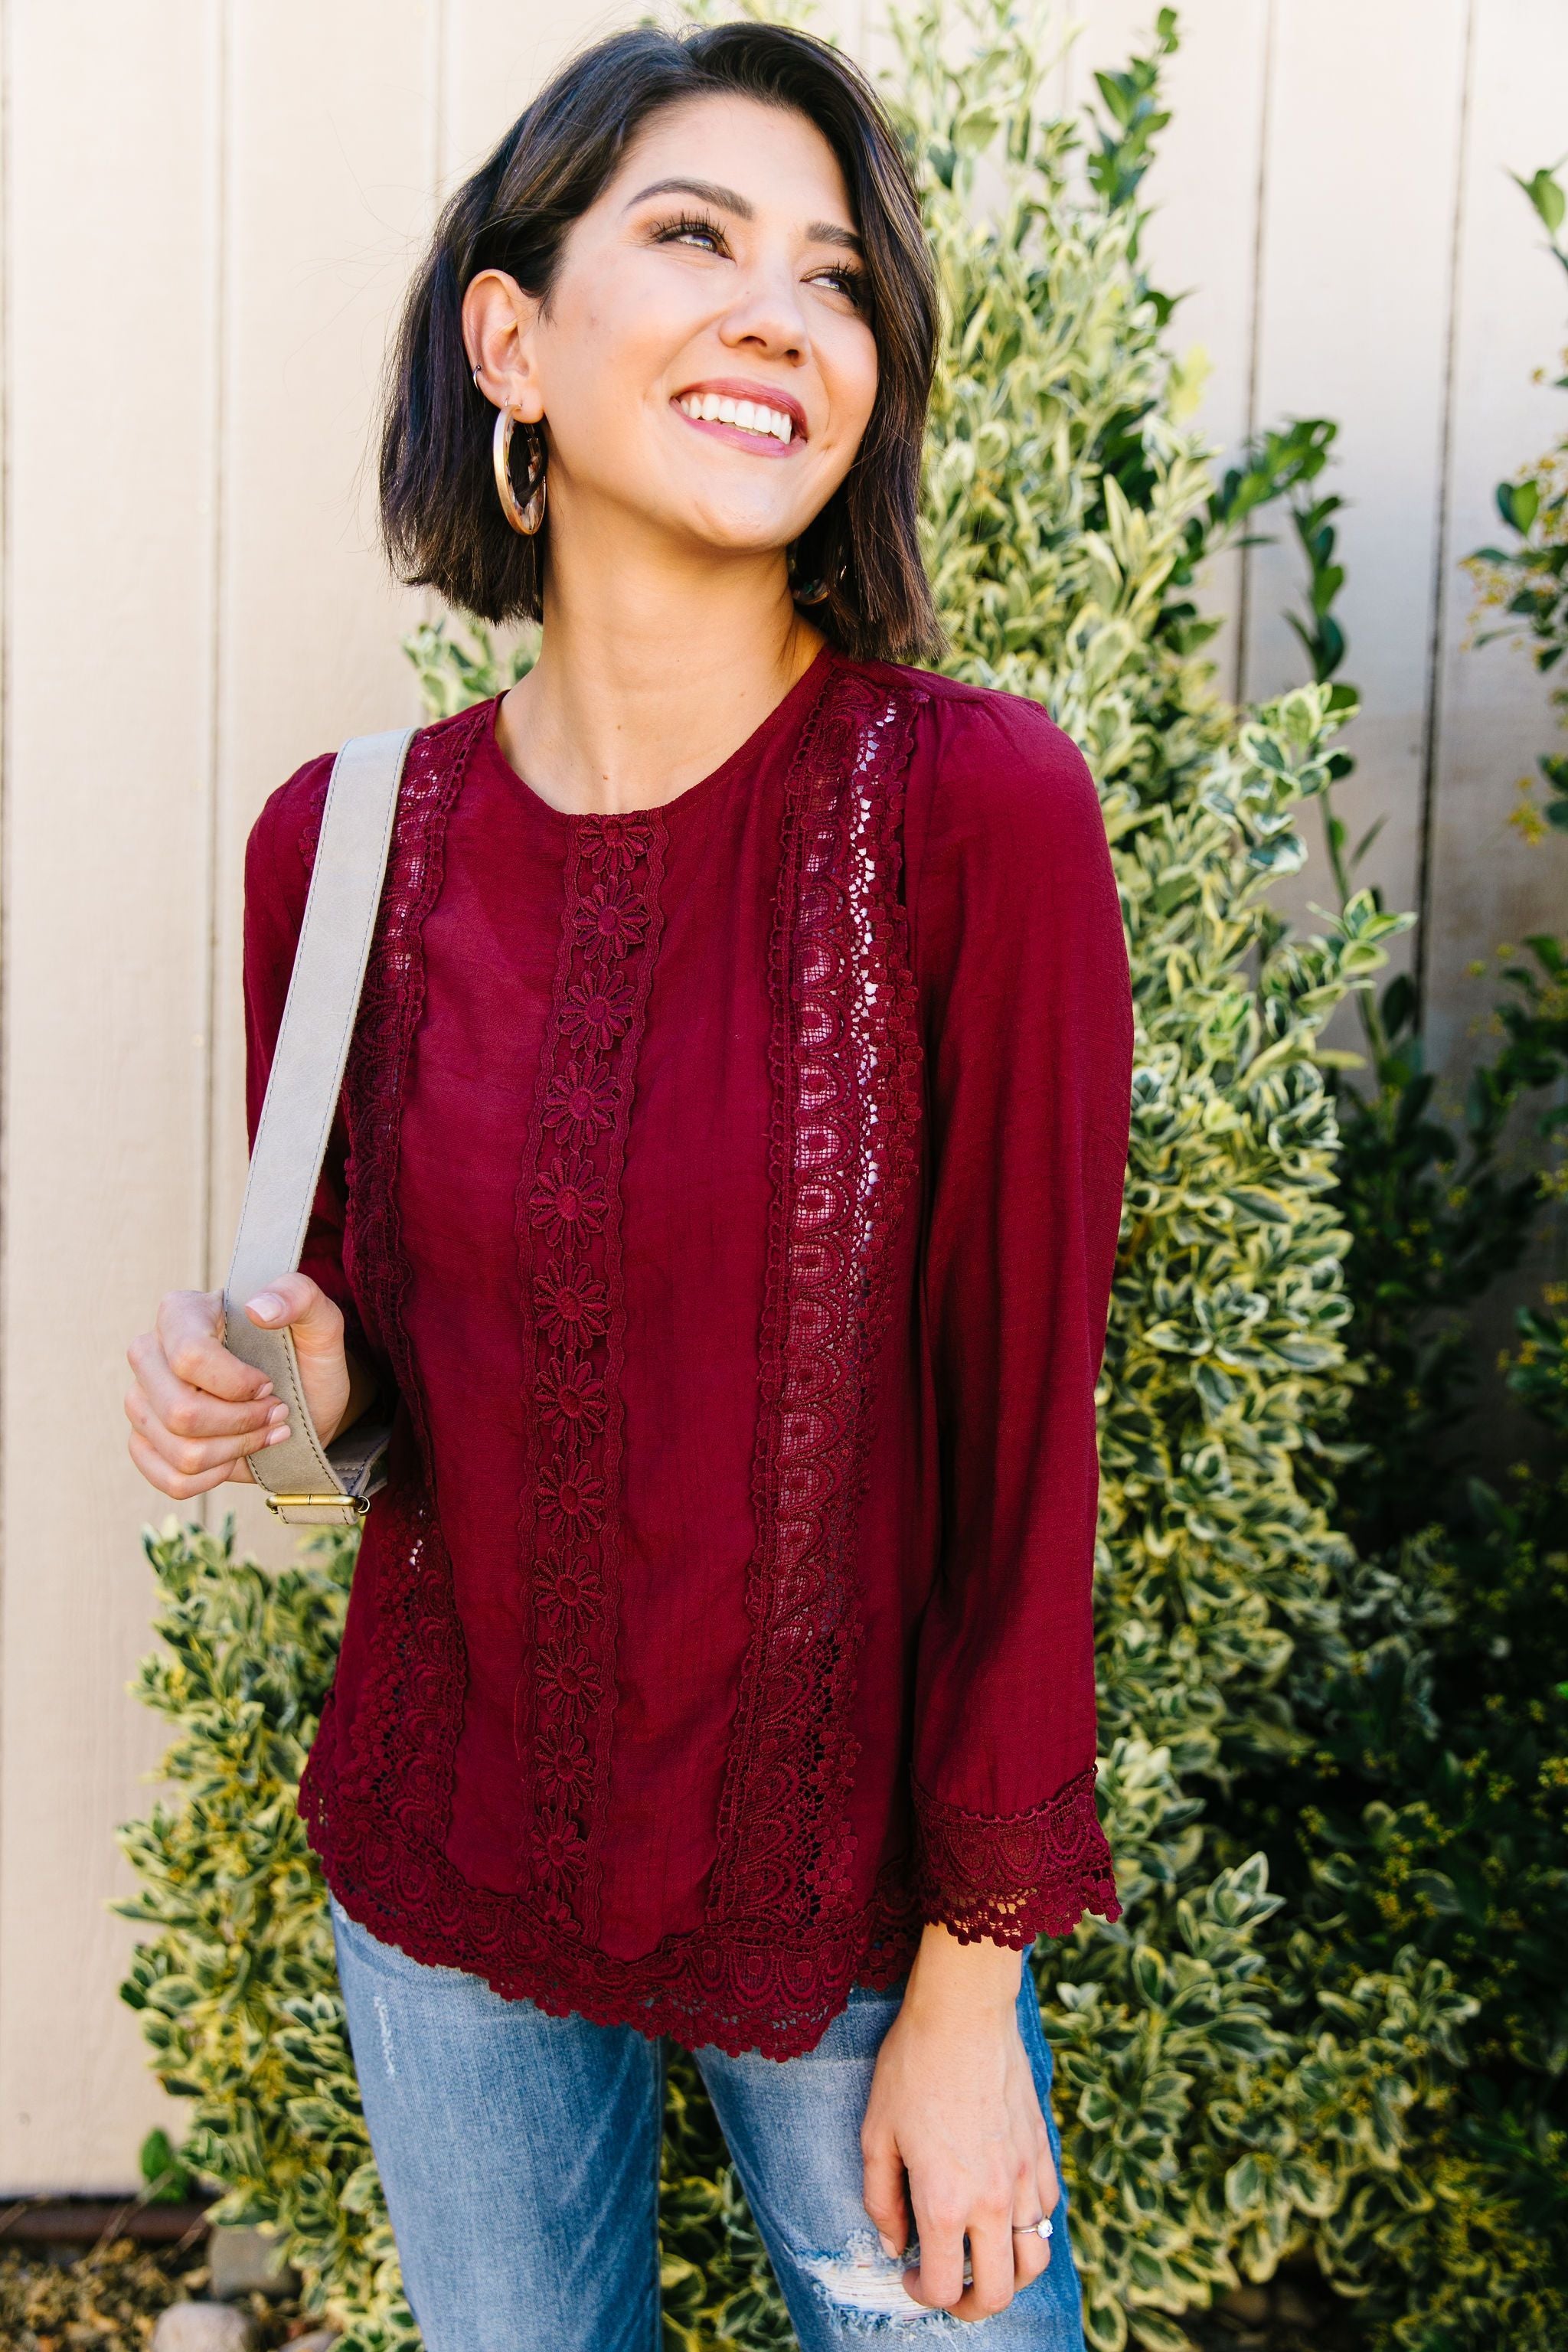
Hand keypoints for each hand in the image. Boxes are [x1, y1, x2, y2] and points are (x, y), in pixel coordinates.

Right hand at [125, 1273, 353, 1499]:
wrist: (303, 1403)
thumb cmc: (306, 1358)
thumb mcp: (321, 1322)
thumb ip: (300, 1296)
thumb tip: (258, 1308)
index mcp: (181, 1313)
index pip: (188, 1356)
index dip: (237, 1383)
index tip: (269, 1383)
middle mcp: (150, 1354)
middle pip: (179, 1411)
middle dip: (241, 1422)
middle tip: (275, 1411)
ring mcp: (142, 1401)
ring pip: (178, 1449)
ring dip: (235, 1449)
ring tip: (263, 1431)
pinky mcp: (146, 1442)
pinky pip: (170, 1478)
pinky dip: (214, 1476)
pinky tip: (236, 1454)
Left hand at [861, 1924, 1059, 2321]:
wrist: (963, 2012)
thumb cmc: (912, 2067)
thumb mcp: (876, 2134)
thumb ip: (881, 2200)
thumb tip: (895, 2243)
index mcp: (946, 2201)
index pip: (946, 2288)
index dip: (923, 2294)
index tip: (910, 2273)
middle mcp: (994, 2200)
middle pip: (1001, 2293)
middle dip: (972, 2306)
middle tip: (949, 2285)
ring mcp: (1026, 2178)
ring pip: (1035, 2259)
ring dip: (1008, 2273)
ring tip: (981, 2255)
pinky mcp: (1043, 2152)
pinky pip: (1048, 2213)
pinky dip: (1029, 2227)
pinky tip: (1002, 2207)